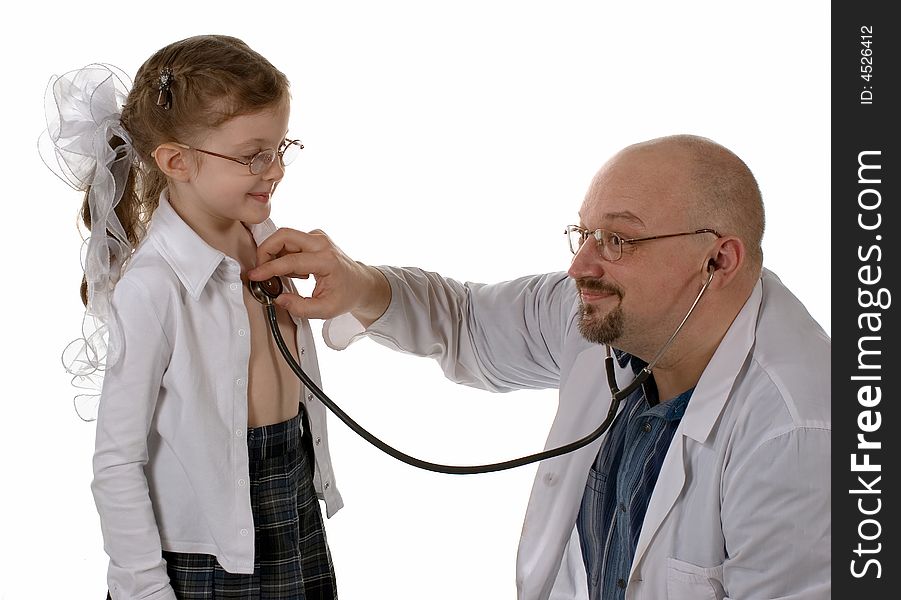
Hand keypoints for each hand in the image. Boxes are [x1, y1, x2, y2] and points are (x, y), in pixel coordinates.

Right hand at [249, 228, 390, 324]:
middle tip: (260, 268)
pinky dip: (284, 254)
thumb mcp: (326, 310)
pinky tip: (295, 271)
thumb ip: (301, 308)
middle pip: (284, 235)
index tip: (255, 275)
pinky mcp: (314, 237)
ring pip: (285, 236)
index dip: (269, 268)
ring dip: (275, 253)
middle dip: (266, 250)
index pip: (291, 260)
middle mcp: (322, 244)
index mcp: (327, 261)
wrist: (361, 283)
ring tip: (285, 276)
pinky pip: (290, 240)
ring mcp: (318, 237)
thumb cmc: (346, 295)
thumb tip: (279, 299)